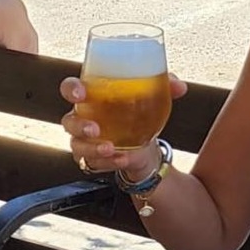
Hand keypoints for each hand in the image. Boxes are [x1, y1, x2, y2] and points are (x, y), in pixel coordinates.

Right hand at [60, 74, 187, 181]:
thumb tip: (180, 87)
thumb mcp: (151, 96)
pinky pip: (92, 163)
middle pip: (68, 121)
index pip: (71, 88)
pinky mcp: (93, 158)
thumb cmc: (138, 112)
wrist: (144, 142)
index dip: (71, 90)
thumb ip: (164, 86)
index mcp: (92, 96)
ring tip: (111, 149)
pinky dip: (107, 163)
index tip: (80, 93)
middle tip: (95, 130)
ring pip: (77, 145)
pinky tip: (122, 159)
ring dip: (92, 148)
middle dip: (79, 126)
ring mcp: (85, 140)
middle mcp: (83, 118)